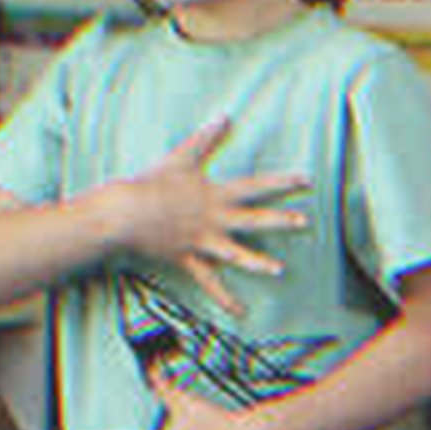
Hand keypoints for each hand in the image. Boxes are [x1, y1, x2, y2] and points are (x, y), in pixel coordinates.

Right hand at [110, 117, 307, 315]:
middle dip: (280, 221)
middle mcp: (214, 219)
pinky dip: (225, 299)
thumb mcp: (181, 156)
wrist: (125, 212)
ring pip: (236, 255)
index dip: (282, 183)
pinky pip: (210, 283)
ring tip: (279, 270)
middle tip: (305, 222)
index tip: (306, 181)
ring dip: (259, 263)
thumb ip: (206, 139)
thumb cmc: (151, 182)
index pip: (256, 186)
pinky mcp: (189, 259)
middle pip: (253, 220)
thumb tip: (225, 116)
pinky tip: (242, 313)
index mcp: (216, 194)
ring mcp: (203, 241)